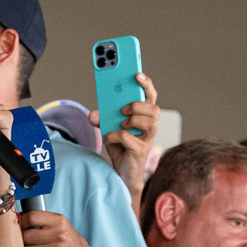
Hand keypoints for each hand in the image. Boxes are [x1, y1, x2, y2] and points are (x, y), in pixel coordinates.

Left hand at [20, 210, 85, 246]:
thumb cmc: (62, 234)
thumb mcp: (56, 222)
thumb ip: (39, 218)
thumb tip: (17, 216)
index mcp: (59, 221)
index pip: (33, 218)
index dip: (22, 221)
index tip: (19, 224)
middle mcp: (60, 235)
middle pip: (28, 236)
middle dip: (21, 237)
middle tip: (20, 238)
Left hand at [89, 73, 158, 194]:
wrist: (121, 172)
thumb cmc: (120, 147)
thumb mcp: (109, 128)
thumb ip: (101, 119)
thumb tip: (92, 114)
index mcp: (143, 117)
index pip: (150, 97)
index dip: (147, 85)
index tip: (137, 74)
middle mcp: (149, 127)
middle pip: (154, 109)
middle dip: (137, 105)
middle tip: (123, 110)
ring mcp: (147, 140)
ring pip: (149, 122)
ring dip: (131, 120)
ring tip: (120, 124)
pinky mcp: (140, 151)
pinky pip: (128, 137)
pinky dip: (114, 136)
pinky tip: (110, 139)